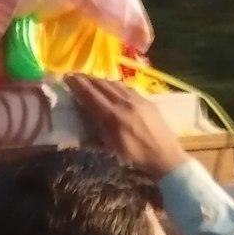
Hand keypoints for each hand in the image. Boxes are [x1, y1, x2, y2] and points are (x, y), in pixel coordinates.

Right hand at [66, 75, 185, 178]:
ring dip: (100, 80)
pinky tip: (112, 86)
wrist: (166, 157)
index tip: (67, 77)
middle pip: (102, 85)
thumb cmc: (136, 158)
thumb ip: (98, 128)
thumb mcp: (112, 148)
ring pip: (115, 83)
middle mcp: (124, 103)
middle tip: (75, 75)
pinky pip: (127, 88)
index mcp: (113, 116)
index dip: (78, 85)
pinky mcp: (147, 101)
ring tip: (91, 80)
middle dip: (87, 79)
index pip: (91, 95)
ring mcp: (137, 100)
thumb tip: (85, 113)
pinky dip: (115, 84)